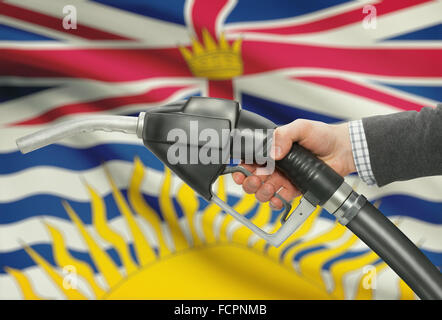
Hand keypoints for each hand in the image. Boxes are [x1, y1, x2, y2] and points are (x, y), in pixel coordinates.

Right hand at [232, 119, 355, 208]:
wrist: (342, 149)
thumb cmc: (322, 135)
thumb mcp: (300, 128)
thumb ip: (282, 135)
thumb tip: (272, 152)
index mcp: (272, 149)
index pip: (250, 160)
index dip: (242, 167)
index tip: (241, 171)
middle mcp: (275, 165)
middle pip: (252, 179)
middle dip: (249, 182)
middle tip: (255, 180)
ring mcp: (284, 178)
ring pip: (263, 191)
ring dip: (261, 192)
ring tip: (269, 187)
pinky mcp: (294, 190)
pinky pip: (279, 200)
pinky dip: (275, 203)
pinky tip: (276, 199)